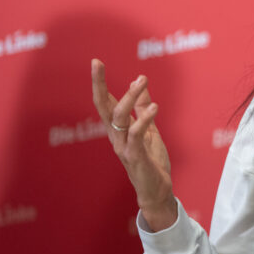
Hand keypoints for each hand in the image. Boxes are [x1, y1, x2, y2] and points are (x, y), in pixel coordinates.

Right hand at [91, 59, 176, 230]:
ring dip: (130, 97)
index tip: (96, 63)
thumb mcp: (151, 131)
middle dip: (98, 85)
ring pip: (118, 117)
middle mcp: (116, 136)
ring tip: (141, 80)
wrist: (157, 190)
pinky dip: (144, 119)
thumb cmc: (152, 162)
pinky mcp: (135, 156)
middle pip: (102, 107)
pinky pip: (136, 134)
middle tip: (97, 64)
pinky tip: (155, 107)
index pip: (106, 102)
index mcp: (119, 130)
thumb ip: (144, 110)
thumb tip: (141, 86)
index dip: (100, 83)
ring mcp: (124, 146)